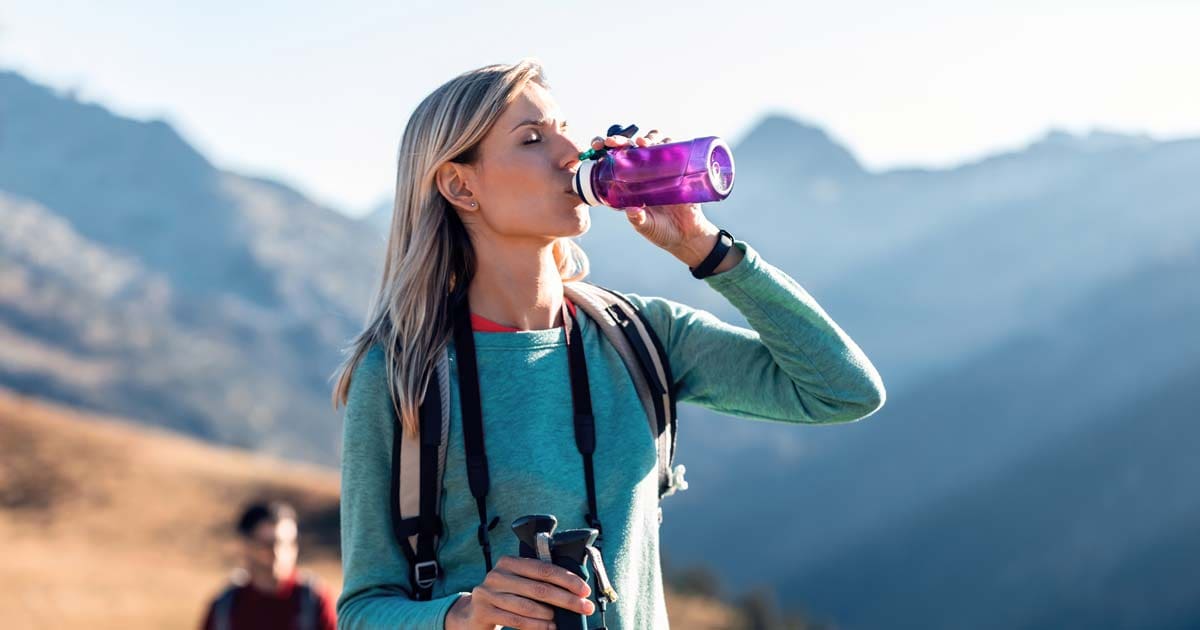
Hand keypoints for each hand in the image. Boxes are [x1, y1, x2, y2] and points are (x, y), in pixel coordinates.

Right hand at [445, 555, 593, 629]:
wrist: (473, 614)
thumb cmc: (504, 597)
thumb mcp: (517, 583)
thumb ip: (537, 581)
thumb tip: (574, 590)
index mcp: (509, 562)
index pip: (544, 569)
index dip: (567, 579)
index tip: (584, 590)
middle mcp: (498, 574)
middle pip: (539, 588)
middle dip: (566, 599)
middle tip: (584, 607)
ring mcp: (489, 593)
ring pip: (528, 606)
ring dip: (550, 615)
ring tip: (562, 620)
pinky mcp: (484, 611)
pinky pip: (516, 620)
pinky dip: (536, 625)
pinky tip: (548, 627)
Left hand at [588, 130, 733, 269]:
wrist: (688, 236)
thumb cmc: (662, 231)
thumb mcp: (646, 226)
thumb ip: (638, 219)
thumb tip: (631, 210)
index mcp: (629, 184)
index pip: (613, 162)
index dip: (604, 150)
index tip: (596, 147)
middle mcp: (643, 173)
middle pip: (630, 147)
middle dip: (619, 140)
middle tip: (612, 142)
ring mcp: (661, 169)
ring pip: (651, 144)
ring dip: (645, 138)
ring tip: (641, 142)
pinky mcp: (679, 168)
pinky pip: (673, 149)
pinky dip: (667, 142)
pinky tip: (662, 145)